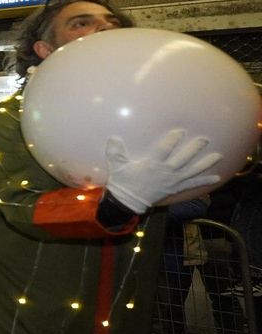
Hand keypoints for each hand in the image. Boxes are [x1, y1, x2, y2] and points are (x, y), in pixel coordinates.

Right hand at [104, 129, 223, 214]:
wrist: (128, 202)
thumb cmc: (123, 182)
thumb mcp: (117, 166)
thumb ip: (115, 151)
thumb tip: (113, 137)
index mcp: (152, 165)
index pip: (165, 149)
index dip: (173, 140)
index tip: (181, 131)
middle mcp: (166, 172)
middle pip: (184, 159)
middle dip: (194, 148)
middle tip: (204, 140)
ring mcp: (173, 181)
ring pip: (192, 171)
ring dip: (206, 163)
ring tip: (218, 156)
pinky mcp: (175, 188)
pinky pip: (192, 184)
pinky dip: (205, 181)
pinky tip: (217, 178)